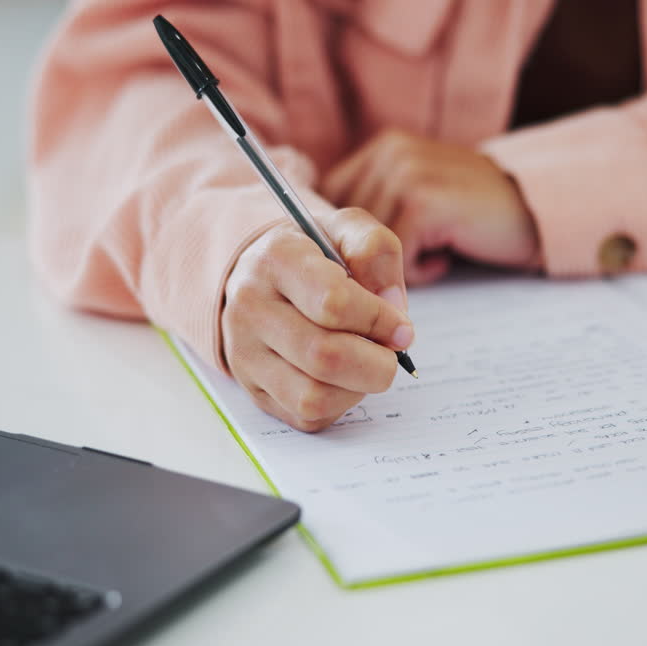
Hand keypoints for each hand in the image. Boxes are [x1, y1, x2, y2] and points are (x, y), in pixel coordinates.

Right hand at [222, 208, 413, 431]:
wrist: (260, 274)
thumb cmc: (313, 254)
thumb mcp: (346, 230)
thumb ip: (376, 253)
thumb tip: (394, 309)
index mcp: (276, 259)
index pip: (333, 302)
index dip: (379, 320)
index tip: (401, 327)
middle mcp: (251, 308)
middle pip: (325, 357)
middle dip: (377, 363)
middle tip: (390, 352)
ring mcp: (245, 353)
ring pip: (313, 395)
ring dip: (358, 387)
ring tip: (366, 363)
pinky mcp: (253, 389)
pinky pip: (306, 415)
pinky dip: (339, 404)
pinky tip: (344, 378)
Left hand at [321, 129, 539, 284]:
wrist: (534, 209)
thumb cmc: (474, 213)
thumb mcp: (418, 195)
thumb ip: (376, 206)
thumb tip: (322, 250)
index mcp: (381, 148)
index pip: (330, 205)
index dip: (346, 242)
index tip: (375, 258)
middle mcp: (388, 153)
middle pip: (344, 229)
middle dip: (372, 258)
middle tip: (415, 258)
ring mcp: (405, 174)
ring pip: (368, 248)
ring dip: (401, 265)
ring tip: (438, 249)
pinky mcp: (423, 202)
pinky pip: (396, 259)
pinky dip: (421, 270)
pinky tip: (447, 254)